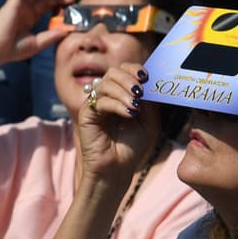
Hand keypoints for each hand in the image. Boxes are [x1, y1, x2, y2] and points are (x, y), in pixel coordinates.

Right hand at [0, 0, 73, 64]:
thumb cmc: (13, 49)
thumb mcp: (37, 43)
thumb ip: (51, 37)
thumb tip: (66, 32)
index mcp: (29, 17)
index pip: (46, 4)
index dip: (58, 2)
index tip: (70, 5)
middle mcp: (25, 8)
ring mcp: (19, 3)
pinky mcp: (13, 0)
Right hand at [77, 62, 160, 188]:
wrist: (117, 169)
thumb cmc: (132, 147)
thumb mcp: (149, 121)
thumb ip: (150, 101)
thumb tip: (150, 82)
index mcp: (121, 95)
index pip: (124, 71)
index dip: (134, 69)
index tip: (146, 77)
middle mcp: (106, 97)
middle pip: (113, 72)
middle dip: (129, 78)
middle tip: (140, 91)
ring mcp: (96, 105)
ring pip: (105, 83)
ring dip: (123, 91)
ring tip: (135, 107)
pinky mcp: (87, 114)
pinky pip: (100, 101)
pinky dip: (116, 104)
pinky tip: (128, 114)